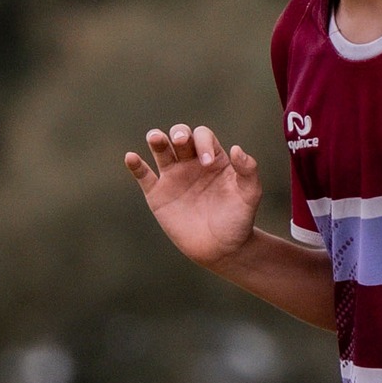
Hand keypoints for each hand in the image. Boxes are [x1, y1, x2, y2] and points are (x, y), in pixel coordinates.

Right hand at [124, 123, 261, 268]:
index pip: (202, 136)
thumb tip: (237, 149)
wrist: (222, 249)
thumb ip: (248, 170)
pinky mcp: (157, 195)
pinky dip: (135, 165)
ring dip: (157, 139)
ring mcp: (173, 177)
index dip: (203, 143)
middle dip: (178, 133)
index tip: (207, 163)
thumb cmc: (238, 220)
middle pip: (179, 135)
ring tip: (155, 138)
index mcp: (213, 157)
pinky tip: (131, 157)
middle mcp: (191, 162)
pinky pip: (143, 176)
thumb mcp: (250, 194)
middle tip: (180, 141)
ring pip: (161, 150)